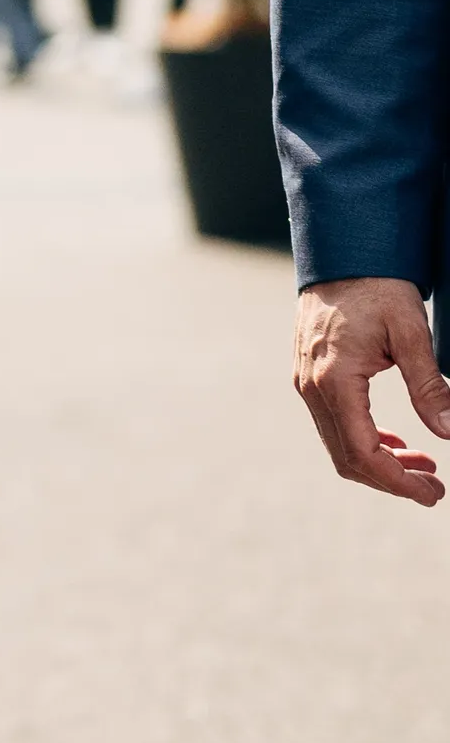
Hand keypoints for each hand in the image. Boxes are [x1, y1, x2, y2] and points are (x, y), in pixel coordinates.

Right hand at [293, 276, 449, 506]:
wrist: (340, 250)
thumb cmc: (375, 283)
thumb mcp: (411, 332)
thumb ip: (429, 384)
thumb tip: (449, 430)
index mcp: (335, 381)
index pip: (364, 453)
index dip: (399, 482)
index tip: (432, 493)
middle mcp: (313, 387)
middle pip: (348, 458)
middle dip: (392, 481)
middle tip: (433, 487)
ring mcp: (307, 381)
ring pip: (339, 444)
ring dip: (380, 463)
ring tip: (423, 465)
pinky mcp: (310, 374)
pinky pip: (333, 423)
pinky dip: (364, 441)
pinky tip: (394, 440)